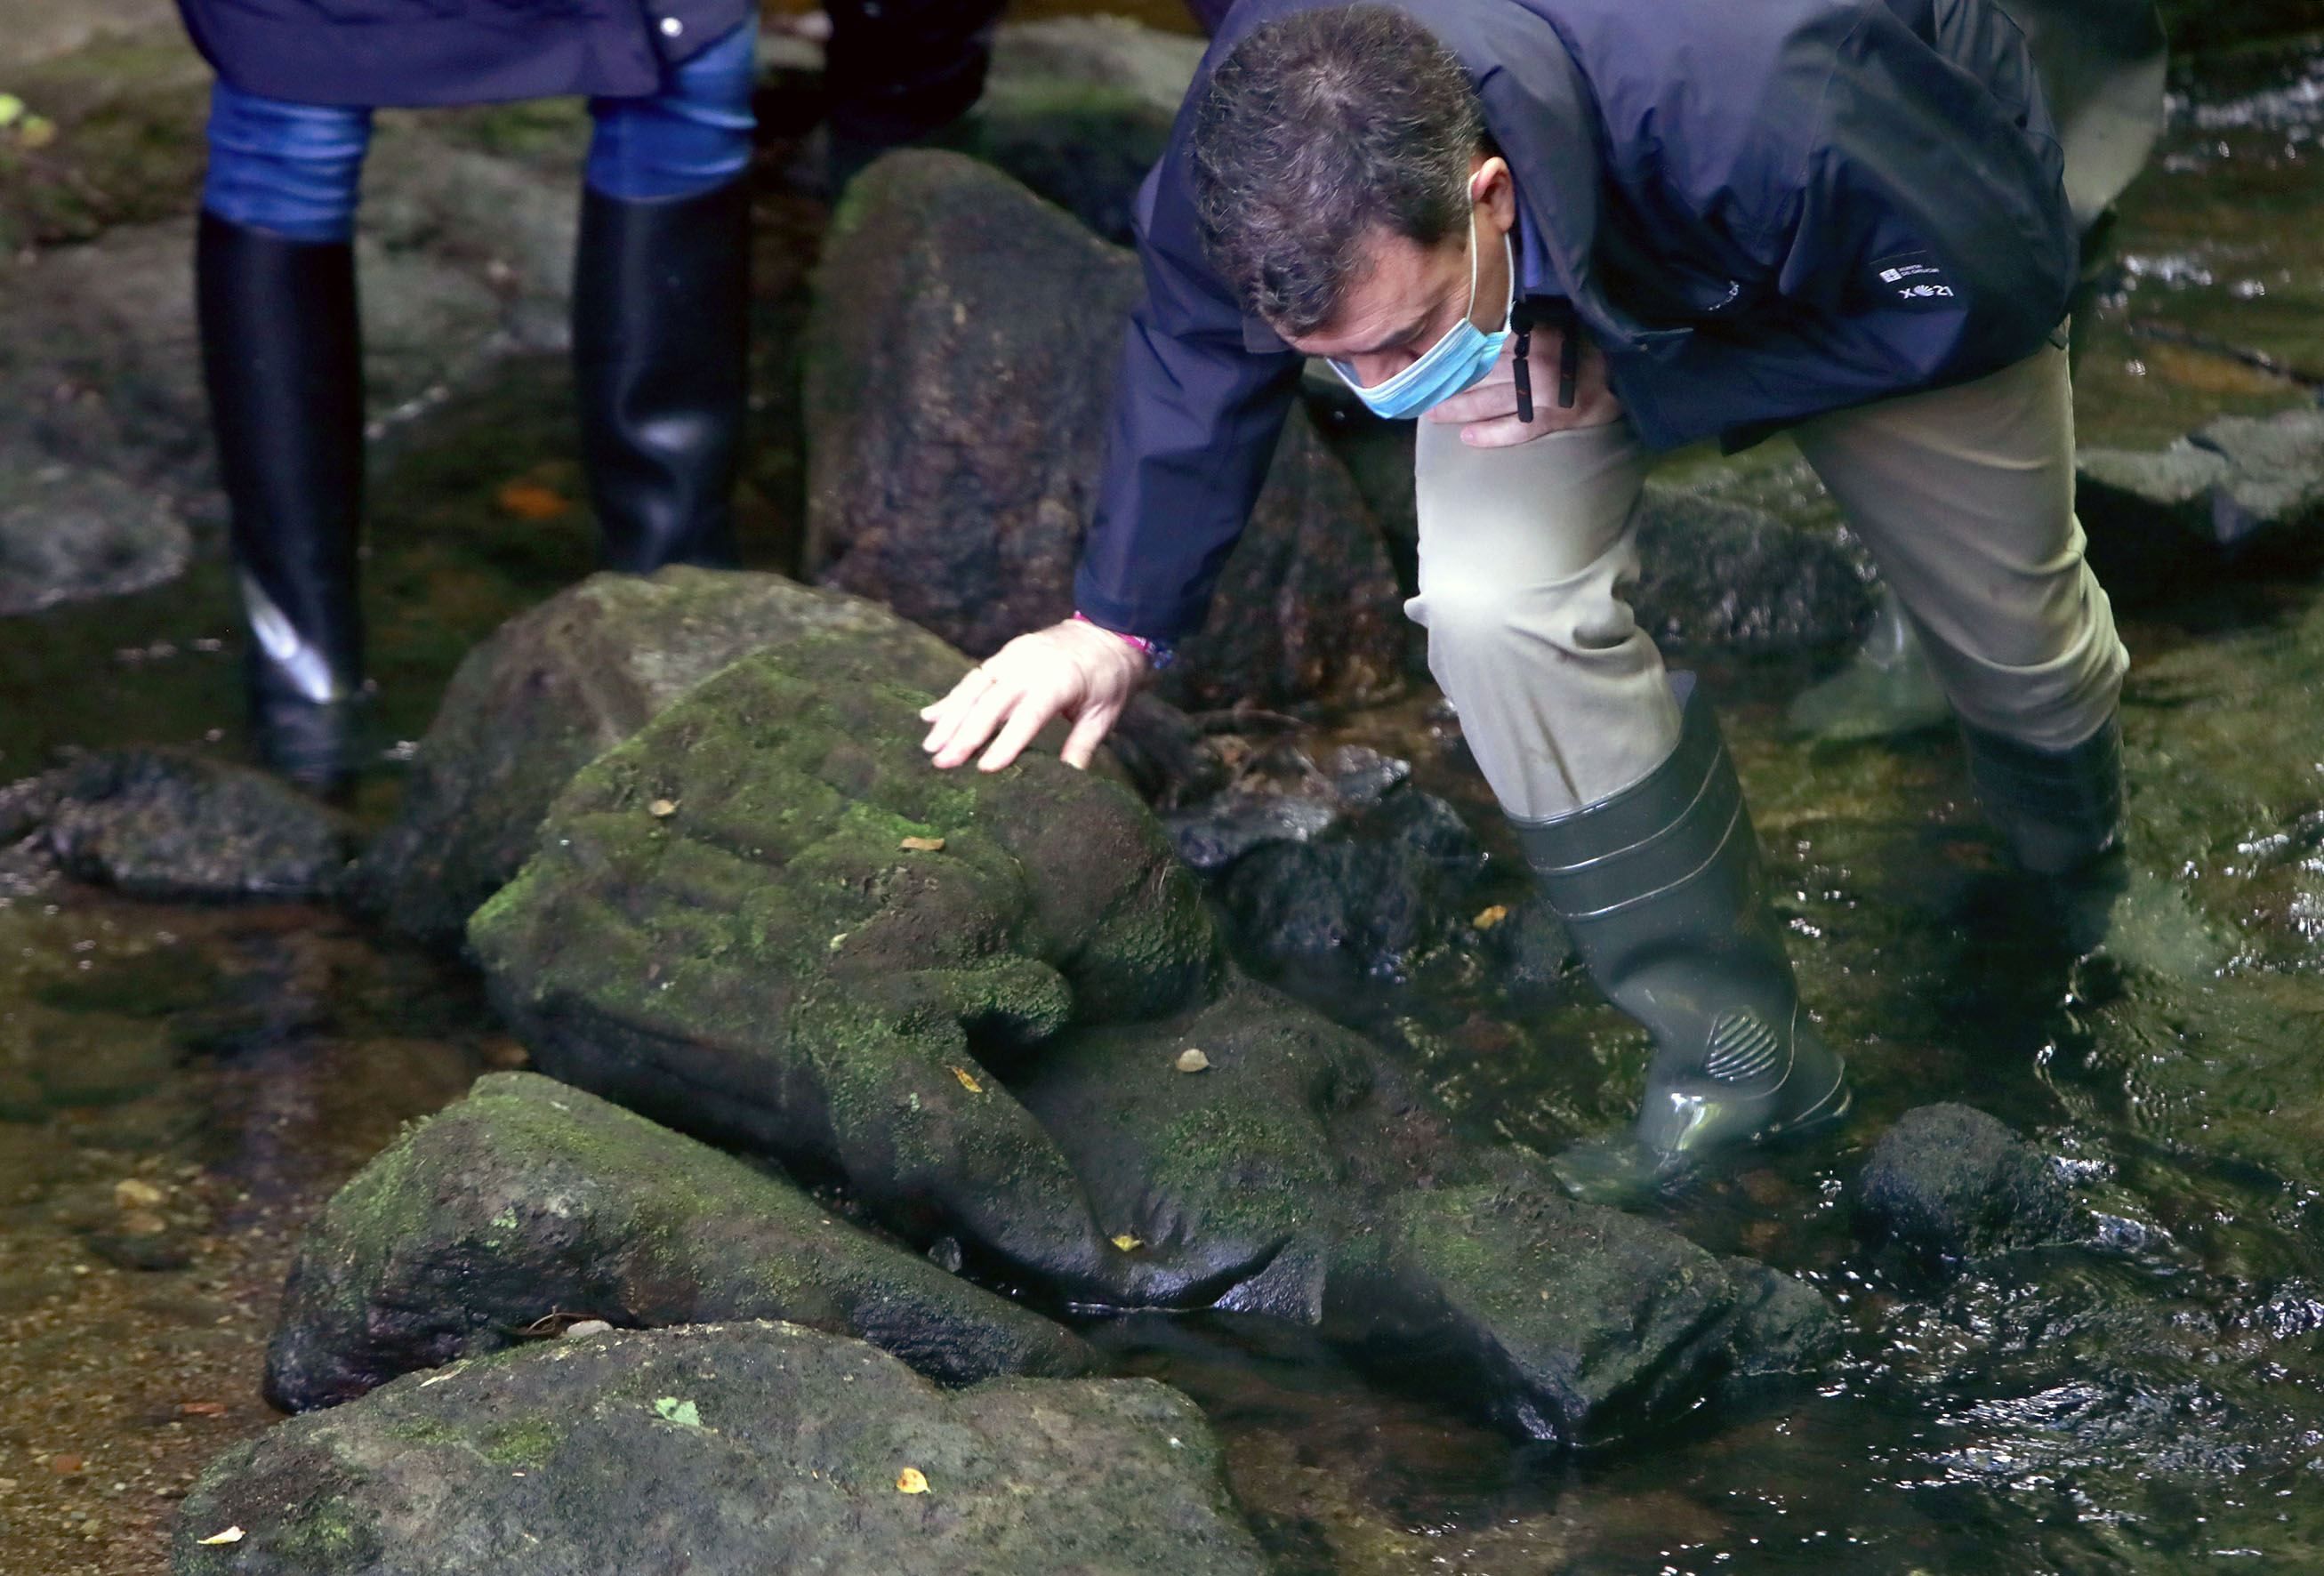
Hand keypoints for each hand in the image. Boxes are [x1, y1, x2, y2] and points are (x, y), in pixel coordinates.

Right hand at [919, 619, 1147, 772]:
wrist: (1108, 630)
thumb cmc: (1110, 678)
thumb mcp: (1104, 714)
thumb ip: (1082, 746)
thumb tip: (1068, 783)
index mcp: (1059, 681)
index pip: (1027, 715)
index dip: (1005, 741)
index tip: (984, 767)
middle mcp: (1030, 665)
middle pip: (991, 702)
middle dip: (964, 735)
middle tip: (942, 763)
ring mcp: (1014, 656)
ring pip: (975, 688)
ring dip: (950, 717)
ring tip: (930, 746)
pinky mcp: (1006, 654)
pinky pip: (975, 677)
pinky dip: (952, 697)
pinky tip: (930, 716)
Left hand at [1426, 327, 1621, 447]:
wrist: (1630, 368)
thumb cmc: (1593, 341)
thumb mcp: (1560, 319)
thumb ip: (1530, 319)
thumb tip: (1501, 308)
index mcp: (1532, 336)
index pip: (1485, 344)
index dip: (1457, 353)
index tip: (1431, 356)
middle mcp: (1531, 364)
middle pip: (1479, 376)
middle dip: (1449, 385)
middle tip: (1422, 391)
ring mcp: (1541, 394)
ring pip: (1489, 403)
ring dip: (1458, 410)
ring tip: (1433, 415)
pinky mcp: (1552, 418)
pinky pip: (1516, 429)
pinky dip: (1491, 435)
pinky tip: (1469, 438)